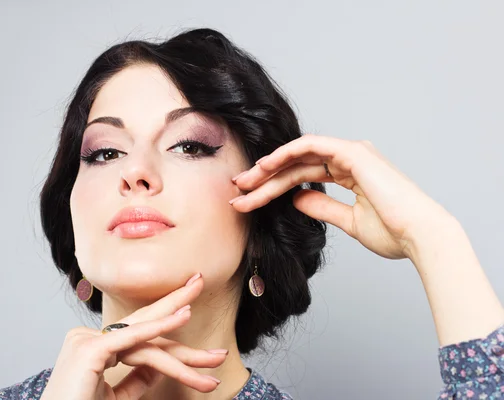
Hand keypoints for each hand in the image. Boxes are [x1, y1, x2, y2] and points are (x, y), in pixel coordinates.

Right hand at [40, 274, 225, 399]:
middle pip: (142, 321)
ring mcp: (87, 341)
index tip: (188, 308)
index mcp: (94, 347)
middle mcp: (89, 338)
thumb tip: (158, 368)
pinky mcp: (89, 351)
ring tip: (202, 313)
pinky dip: (159, 326)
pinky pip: (132, 337)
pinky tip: (182, 315)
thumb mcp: (114, 396)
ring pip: (145, 339)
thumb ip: (135, 380)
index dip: (165, 321)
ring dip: (178, 329)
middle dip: (173, 302)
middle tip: (198, 282)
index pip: (138, 332)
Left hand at [231, 134, 453, 259]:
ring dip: (268, 169)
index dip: (273, 188)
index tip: (249, 200)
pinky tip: (264, 166)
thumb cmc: (394, 232)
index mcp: (350, 173)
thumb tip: (296, 199)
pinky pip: (310, 146)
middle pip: (295, 166)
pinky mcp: (353, 152)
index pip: (302, 177)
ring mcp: (351, 153)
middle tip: (237, 191)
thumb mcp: (348, 221)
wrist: (420, 237)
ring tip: (243, 183)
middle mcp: (349, 159)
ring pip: (298, 157)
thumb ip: (321, 207)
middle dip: (263, 179)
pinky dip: (286, 153)